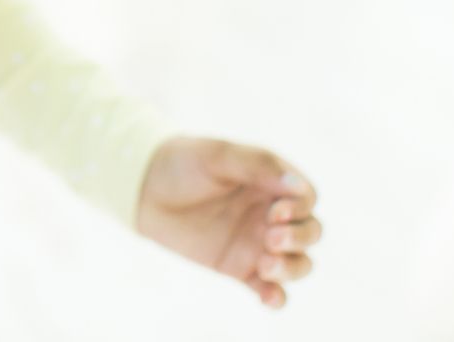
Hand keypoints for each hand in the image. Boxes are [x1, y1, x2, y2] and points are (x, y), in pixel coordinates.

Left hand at [136, 136, 319, 307]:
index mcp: (271, 182)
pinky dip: (277, 297)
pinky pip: (270, 289)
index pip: (306, 198)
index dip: (300, 209)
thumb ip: (259, 166)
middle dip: (299, 239)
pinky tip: (269, 298)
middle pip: (309, 232)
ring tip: (266, 266)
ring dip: (292, 268)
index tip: (276, 212)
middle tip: (271, 238)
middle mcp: (270, 214)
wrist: (144, 188)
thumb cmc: (183, 162)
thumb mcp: (219, 155)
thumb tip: (298, 186)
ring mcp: (258, 243)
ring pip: (298, 263)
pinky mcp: (241, 269)